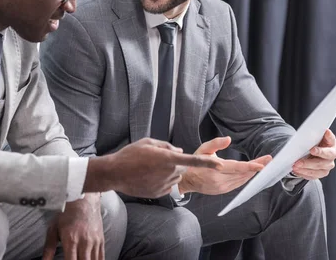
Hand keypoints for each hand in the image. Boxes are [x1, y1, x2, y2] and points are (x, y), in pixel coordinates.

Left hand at [42, 193, 103, 259]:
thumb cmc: (66, 213)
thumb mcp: (53, 229)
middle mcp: (84, 242)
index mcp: (71, 240)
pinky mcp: (101, 240)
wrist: (83, 200)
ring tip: (80, 259)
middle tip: (73, 259)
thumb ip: (48, 248)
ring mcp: (94, 242)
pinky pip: (101, 258)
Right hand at [92, 138, 221, 197]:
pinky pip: (167, 186)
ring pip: (174, 177)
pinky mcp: (159, 194)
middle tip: (157, 160)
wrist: (115, 173)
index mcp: (168, 158)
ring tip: (149, 168)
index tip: (220, 164)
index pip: (193, 160)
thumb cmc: (130, 155)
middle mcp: (169, 173)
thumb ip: (167, 146)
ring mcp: (164, 185)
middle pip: (182, 168)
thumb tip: (180, 152)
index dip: (208, 162)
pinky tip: (148, 177)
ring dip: (168, 172)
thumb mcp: (148, 143)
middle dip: (175, 163)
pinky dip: (161, 181)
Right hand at [177, 136, 271, 194]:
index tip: (262, 164)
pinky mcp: (223, 191)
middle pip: (243, 174)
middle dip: (256, 167)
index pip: (237, 168)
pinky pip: (238, 184)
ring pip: (242, 180)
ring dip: (253, 172)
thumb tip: (229, 139)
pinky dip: (246, 177)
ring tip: (262, 164)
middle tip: (268, 159)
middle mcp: (220, 180)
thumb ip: (216, 143)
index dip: (251, 166)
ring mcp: (222, 187)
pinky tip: (251, 172)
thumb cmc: (195, 163)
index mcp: (215, 169)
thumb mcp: (203, 149)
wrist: (187, 180)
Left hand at [292, 129, 335, 179]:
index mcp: (331, 144)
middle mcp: (331, 156)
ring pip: (318, 170)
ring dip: (305, 168)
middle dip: (309, 162)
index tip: (312, 149)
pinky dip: (303, 173)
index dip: (322, 147)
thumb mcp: (313, 137)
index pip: (330, 142)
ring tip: (295, 166)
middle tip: (298, 162)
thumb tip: (305, 135)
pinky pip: (313, 175)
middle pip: (323, 161)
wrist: (312, 151)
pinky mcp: (321, 173)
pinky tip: (297, 170)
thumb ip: (312, 135)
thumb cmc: (314, 142)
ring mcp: (327, 165)